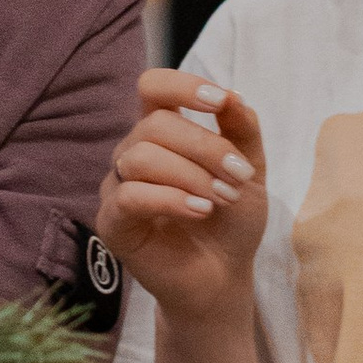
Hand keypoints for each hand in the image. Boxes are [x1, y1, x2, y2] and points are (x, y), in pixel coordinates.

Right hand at [98, 70, 266, 318]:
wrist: (224, 276)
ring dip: (191, 175)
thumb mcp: (250, 172)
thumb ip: (243, 133)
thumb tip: (233, 96)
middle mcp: (133, 153)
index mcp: (162, 133)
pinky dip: (170, 199)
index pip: (152, 88)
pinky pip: (130, 196)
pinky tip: (200, 211)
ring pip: (141, 157)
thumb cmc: (230, 221)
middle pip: (154, 124)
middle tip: (239, 176)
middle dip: (204, 146)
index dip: (180, 85)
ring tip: (222, 199)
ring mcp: (118, 187)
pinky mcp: (112, 222)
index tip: (217, 101)